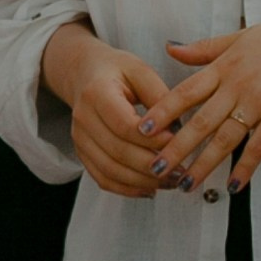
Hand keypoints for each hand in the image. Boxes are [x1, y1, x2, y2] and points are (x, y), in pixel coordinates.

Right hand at [46, 29, 170, 198]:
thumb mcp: (141, 70)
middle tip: (181, 171)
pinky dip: (127, 189)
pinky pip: (103, 179)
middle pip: (117, 151)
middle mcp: (83, 117)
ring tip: (171, 182)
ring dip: (143, 181)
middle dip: (151, 166)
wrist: (85, 74)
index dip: (151, 139)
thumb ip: (159, 95)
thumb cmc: (117, 71)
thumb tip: (179, 127)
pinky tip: (150, 189)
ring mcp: (79, 138)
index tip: (177, 142)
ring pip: (110, 170)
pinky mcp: (82, 153)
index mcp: (97, 92)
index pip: (124, 124)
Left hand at [152, 8, 260, 190]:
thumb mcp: (239, 37)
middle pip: (200, 122)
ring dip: (205, 164)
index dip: (162, 112)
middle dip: (176, 148)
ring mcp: (260, 103)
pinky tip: (233, 186)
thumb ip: (204, 48)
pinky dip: (246, 167)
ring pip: (226, 139)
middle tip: (156, 169)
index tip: (141, 130)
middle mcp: (238, 86)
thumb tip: (170, 48)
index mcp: (224, 66)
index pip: (185, 92)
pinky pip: (259, 147)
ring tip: (187, 185)